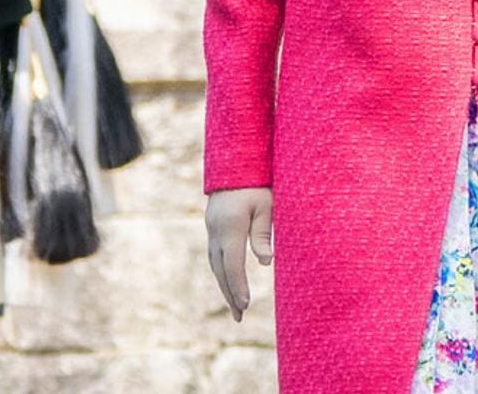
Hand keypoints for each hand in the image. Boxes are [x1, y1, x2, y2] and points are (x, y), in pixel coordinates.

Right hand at [205, 186, 272, 321]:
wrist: (234, 160)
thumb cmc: (257, 183)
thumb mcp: (266, 206)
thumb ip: (263, 234)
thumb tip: (264, 262)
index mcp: (230, 225)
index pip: (232, 263)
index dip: (238, 286)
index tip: (245, 306)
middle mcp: (215, 228)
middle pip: (220, 267)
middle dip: (229, 292)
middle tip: (239, 316)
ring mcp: (211, 226)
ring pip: (214, 261)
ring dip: (224, 284)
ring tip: (235, 306)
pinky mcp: (212, 223)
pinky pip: (213, 253)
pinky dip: (221, 270)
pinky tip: (228, 280)